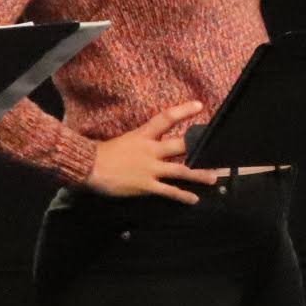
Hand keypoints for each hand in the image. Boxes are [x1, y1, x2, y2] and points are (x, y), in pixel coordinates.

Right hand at [86, 101, 225, 203]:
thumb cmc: (103, 153)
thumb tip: (150, 141)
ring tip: (214, 177)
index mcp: (143, 135)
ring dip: (199, 174)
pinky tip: (194, 199)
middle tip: (217, 146)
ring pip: (181, 170)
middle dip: (199, 146)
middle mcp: (150, 150)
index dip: (183, 111)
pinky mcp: (147, 185)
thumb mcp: (124, 140)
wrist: (88, 167)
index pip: (166, 118)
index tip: (200, 105)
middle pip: (180, 145)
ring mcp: (150, 169)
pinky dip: (182, 195)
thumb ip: (140, 141)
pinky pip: (169, 191)